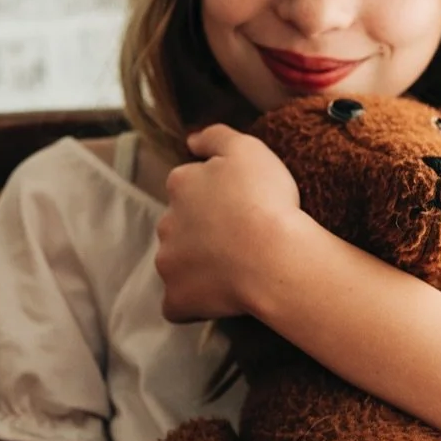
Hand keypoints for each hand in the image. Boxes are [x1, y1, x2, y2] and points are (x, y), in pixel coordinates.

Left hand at [154, 124, 303, 322]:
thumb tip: (190, 140)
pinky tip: (217, 300)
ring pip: (176, 262)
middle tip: (239, 238)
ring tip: (235, 269)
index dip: (214, 197)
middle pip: (179, 225)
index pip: (187, 187)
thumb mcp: (247, 149)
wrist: (273, 257)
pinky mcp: (177, 298)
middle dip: (200, 231)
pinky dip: (191, 302)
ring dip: (197, 265)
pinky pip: (177, 303)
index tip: (240, 206)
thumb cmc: (265, 200)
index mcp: (180, 185)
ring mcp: (168, 263)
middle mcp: (166, 222)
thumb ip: (215, 136)